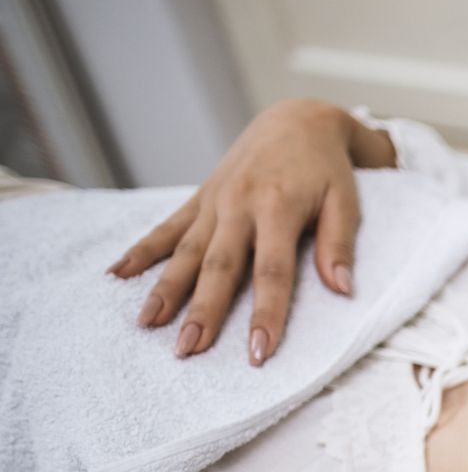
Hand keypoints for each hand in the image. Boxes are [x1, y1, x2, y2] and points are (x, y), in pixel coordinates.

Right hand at [108, 98, 391, 363]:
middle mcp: (238, 205)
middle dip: (203, 310)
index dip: (266, 314)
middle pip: (219, 267)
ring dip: (165, 288)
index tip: (259, 352)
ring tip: (147, 323)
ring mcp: (214, 202)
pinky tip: (117, 273)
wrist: (297, 120)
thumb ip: (339, 244)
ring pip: (185, 251)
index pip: (273, 272)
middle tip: (189, 349)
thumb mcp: (345, 201)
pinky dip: (142, 250)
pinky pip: (167, 227)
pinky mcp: (200, 198)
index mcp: (278, 208)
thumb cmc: (326, 168)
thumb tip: (343, 289)